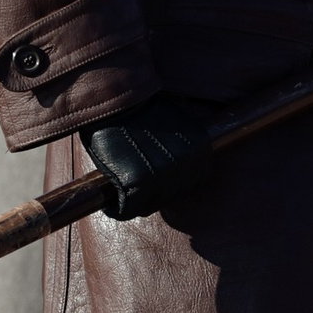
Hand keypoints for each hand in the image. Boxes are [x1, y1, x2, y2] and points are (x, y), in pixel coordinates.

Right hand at [80, 93, 215, 221]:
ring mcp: (163, 174)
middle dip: (153, 195)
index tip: (155, 181)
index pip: (192, 185)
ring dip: (136, 203)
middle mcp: (186, 165)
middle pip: (171, 197)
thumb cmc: (144, 112)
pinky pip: (128, 209)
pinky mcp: (138, 181)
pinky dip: (117, 209)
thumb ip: (184, 152)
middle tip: (135, 187)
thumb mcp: (178, 128)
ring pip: (150, 206)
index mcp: (201, 151)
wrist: (119, 103)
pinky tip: (111, 203)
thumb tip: (183, 176)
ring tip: (123, 193)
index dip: (171, 185)